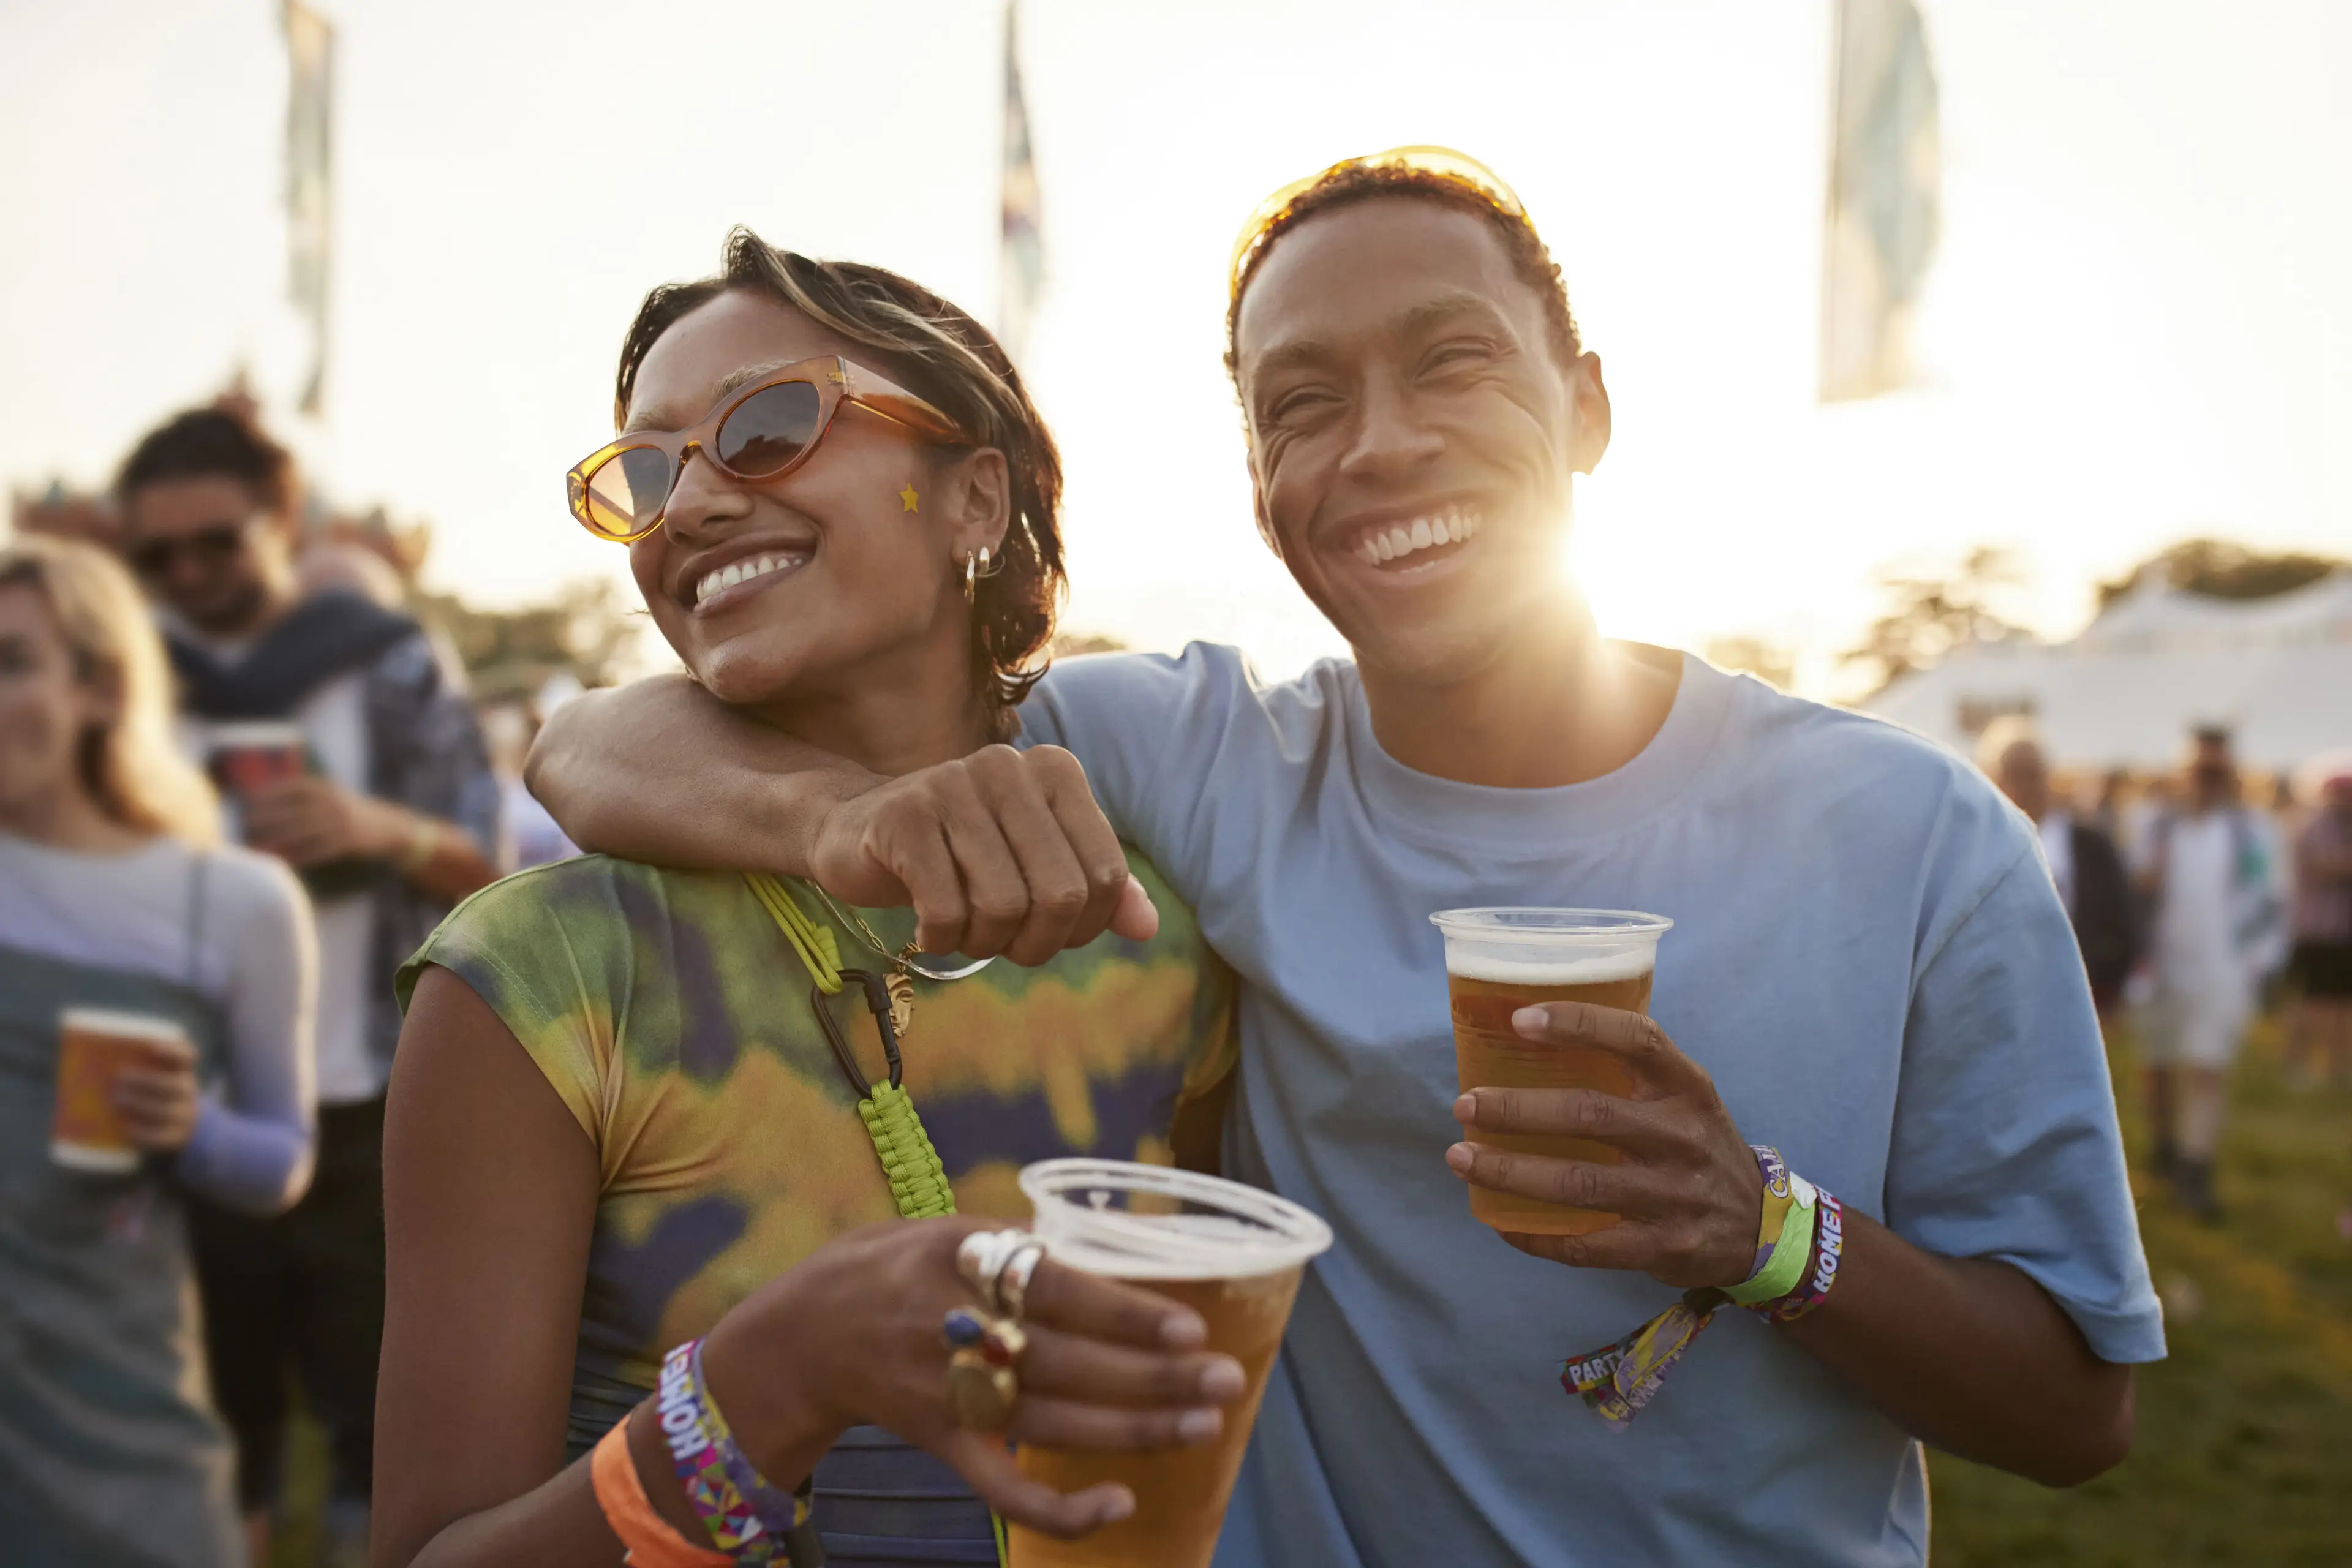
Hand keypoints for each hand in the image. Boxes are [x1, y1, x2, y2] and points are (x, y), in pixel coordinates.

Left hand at [110, 1049, 199, 1152]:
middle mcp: (187, 1092)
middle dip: (146, 1081)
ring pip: (167, 1110)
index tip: (151, 1047)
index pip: (186, 1057)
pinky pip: (163, 1137)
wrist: (179, 1128)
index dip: (172, 1051)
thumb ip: (131, 1070)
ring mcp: (184, 1116)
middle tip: (118, 1079)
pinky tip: (127, 1130)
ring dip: (141, 1105)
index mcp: (182, 1072)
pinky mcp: (175, 1138)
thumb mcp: (153, 1079)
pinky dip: (144, 1133)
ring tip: (116, 1102)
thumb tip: (84, 1066)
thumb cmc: (153, 1096)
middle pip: (173, 1085)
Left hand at [243, 776, 410, 867]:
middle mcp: (331, 801)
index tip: (245, 806)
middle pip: (291, 811)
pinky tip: (283, 861)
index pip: (287, 788)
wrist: (389, 826)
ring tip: (257, 848)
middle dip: (266, 820)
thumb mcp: (329, 795)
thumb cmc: (348, 812)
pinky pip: (317, 850)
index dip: (265, 797)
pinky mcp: (348, 841)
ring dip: (277, 841)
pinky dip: (298, 856)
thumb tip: (261, 801)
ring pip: (302, 832)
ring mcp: (341, 821)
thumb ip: (301, 796)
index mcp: (323, 786)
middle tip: (245, 828)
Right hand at [700, 1216, 1245, 1539]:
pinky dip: (1061, 1508)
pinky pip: (1005, 1487)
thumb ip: (1017, 1245)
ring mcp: (947, 1395)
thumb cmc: (889, 1266)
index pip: (1053, 1289)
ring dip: (1135, 1429)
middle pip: (1068, 1362)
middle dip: (1153, 1376)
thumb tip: (1105, 1250)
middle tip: (1226, 1378)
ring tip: (1206, 1423)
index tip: (1187, 1324)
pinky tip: (1119, 1503)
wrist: (801, 1333)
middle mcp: (953, 1329)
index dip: (1121, 1312)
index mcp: (958, 1259)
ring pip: (1054, 1422)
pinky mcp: (942, 1445)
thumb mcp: (943, 1228)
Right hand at [808, 744, 1158, 964]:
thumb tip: (1147, 929)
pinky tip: (927, 929)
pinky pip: (945, 910)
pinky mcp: (903, 817)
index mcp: (1056, 771)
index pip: (1105, 876)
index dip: (1083, 927)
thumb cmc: (963, 856)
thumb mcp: (1038, 867)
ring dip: (984, 943)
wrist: (859, 832)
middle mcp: (1008, 767)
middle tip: (1004, 946)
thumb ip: (1098, 892)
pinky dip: (940, 939)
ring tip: (964, 932)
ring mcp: (952, 785)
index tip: (1048, 931)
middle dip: (1036, 943)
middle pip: (1060, 895)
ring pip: (1003, 905)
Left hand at [1446, 1001, 1763, 1289]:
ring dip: (1512, 1172)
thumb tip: (1532, 1038)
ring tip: (1462, 1159)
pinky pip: (1588, 1245)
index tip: (1519, 1019)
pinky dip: (1538, 1235)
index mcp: (1686, 1086)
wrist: (1760, 1228)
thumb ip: (1630, 1071)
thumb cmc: (1698, 1145)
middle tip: (1466, 1105)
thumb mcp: (1685, 1096)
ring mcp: (1673, 1194)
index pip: (1636, 1038)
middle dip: (1518, 1110)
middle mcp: (1682, 1135)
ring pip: (1580, 1183)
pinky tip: (1501, 1222)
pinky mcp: (1663, 1246)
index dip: (1577, 1023)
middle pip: (1591, 1114)